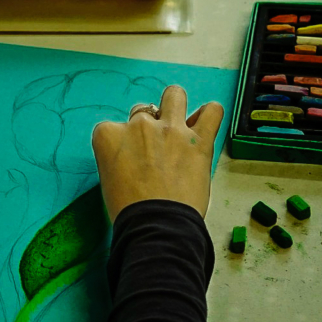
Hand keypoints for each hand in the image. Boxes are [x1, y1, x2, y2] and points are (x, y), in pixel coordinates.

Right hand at [91, 85, 223, 220]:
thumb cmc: (128, 211)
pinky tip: (205, 123)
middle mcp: (138, 125)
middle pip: (141, 112)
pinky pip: (212, 112)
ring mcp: (170, 129)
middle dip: (147, 127)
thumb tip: (135, 155)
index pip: (112, 127)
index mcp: (109, 135)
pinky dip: (210, 114)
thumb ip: (119, 157)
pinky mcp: (198, 140)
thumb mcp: (109, 178)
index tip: (129, 159)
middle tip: (154, 150)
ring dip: (175, 104)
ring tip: (179, 121)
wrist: (155, 226)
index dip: (123, 142)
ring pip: (174, 95)